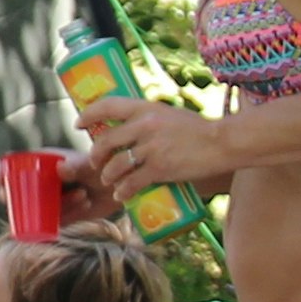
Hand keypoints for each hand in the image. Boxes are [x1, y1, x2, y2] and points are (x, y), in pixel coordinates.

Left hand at [72, 93, 231, 206]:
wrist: (222, 143)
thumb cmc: (200, 129)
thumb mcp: (171, 115)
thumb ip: (150, 120)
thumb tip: (131, 129)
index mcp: (146, 107)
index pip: (108, 105)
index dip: (88, 114)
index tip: (78, 123)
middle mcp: (144, 125)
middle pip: (106, 141)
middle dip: (95, 155)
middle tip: (95, 163)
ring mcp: (151, 148)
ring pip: (115, 165)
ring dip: (108, 176)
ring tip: (109, 182)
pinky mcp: (159, 169)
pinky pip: (131, 182)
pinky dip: (123, 191)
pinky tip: (121, 195)